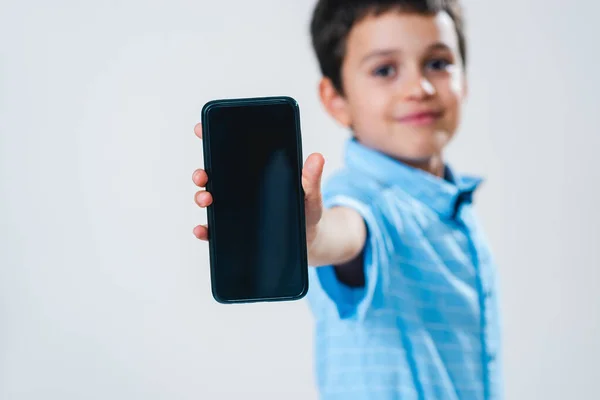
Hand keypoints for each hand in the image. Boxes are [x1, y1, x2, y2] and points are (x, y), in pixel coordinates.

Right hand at [192, 122, 325, 248]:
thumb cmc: (307, 213)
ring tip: (206, 199)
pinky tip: (203, 229)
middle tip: (204, 175)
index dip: (213, 138)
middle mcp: (240, 190)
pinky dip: (204, 230)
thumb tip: (317, 157)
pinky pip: (214, 230)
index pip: (231, 153)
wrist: (309, 241)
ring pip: (210, 200)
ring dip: (201, 197)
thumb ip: (311, 179)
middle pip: (213, 176)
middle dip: (202, 173)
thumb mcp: (311, 195)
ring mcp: (235, 211)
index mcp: (256, 173)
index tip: (201, 129)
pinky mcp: (234, 233)